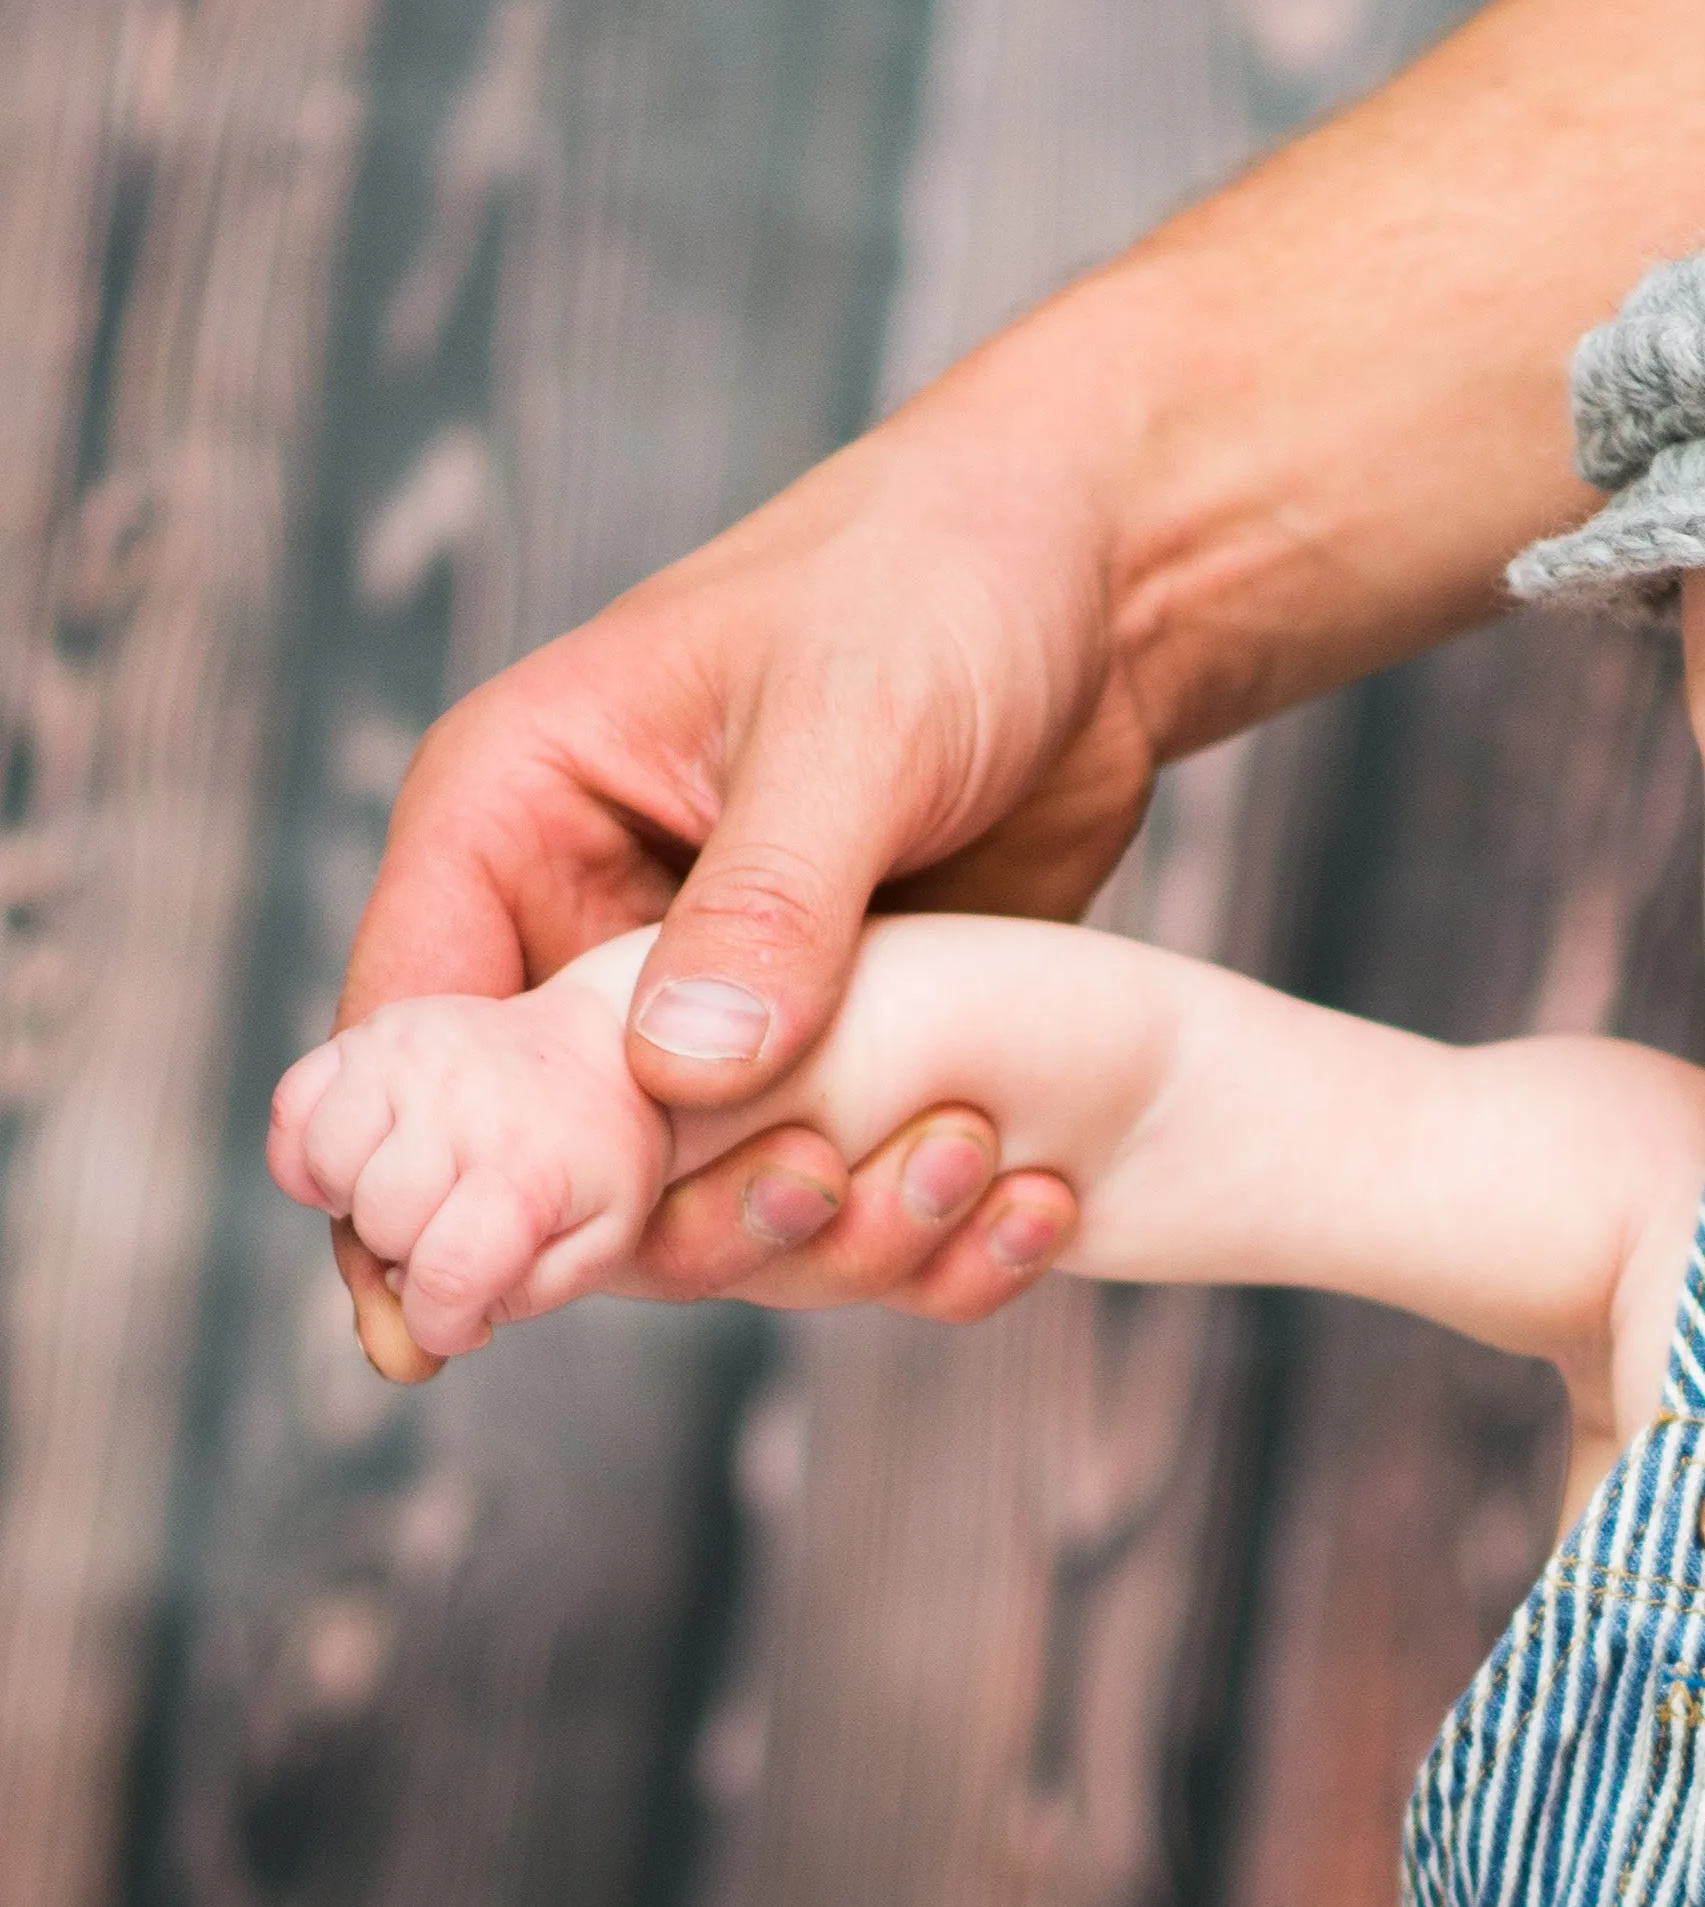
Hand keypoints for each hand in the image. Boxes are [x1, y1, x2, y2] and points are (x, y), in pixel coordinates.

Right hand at [273, 948, 671, 1368]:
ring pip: (326, 1167)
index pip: (447, 1274)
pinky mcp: (371, 1035)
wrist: (601, 1056)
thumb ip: (513, 1298)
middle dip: (408, 1254)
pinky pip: (292, 1110)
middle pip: (381, 1224)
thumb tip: (417, 1329)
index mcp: (529, 1168)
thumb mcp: (594, 1249)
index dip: (439, 1322)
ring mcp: (409, 1058)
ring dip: (356, 1202)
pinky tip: (360, 1163)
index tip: (461, 1318)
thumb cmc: (592, 1170)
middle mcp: (463, 1104)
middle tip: (453, 1233)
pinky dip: (306, 1155)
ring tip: (411, 1192)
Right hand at [338, 310, 1163, 1306]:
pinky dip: (914, 1233)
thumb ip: (765, 903)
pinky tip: (1024, 1204)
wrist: (1097, 588)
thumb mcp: (850, 725)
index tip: (441, 1318)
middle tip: (810, 1199)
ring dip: (816, 1233)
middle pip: (541, 1165)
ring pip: (696, 1209)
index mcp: (513, 821)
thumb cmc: (937, 588)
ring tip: (960, 1162)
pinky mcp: (832, 1066)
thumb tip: (678, 1079)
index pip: (404, 1038)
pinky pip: (831, 1198)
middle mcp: (586, 937)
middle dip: (659, 1230)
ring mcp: (710, 1018)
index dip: (408, 1188)